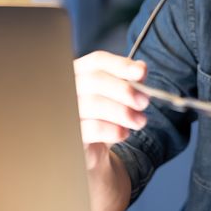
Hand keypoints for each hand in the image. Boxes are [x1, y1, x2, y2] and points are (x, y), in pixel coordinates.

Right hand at [74, 51, 150, 167]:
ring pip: (94, 103)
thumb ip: (129, 80)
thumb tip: (140, 69)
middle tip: (144, 102)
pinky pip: (93, 128)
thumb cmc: (106, 116)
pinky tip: (124, 133)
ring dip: (123, 112)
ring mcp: (66, 110)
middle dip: (124, 90)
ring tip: (139, 121)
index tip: (141, 73)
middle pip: (95, 80)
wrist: (95, 149)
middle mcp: (68, 88)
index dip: (121, 65)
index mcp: (80, 72)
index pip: (97, 60)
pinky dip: (115, 130)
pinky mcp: (71, 134)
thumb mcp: (120, 96)